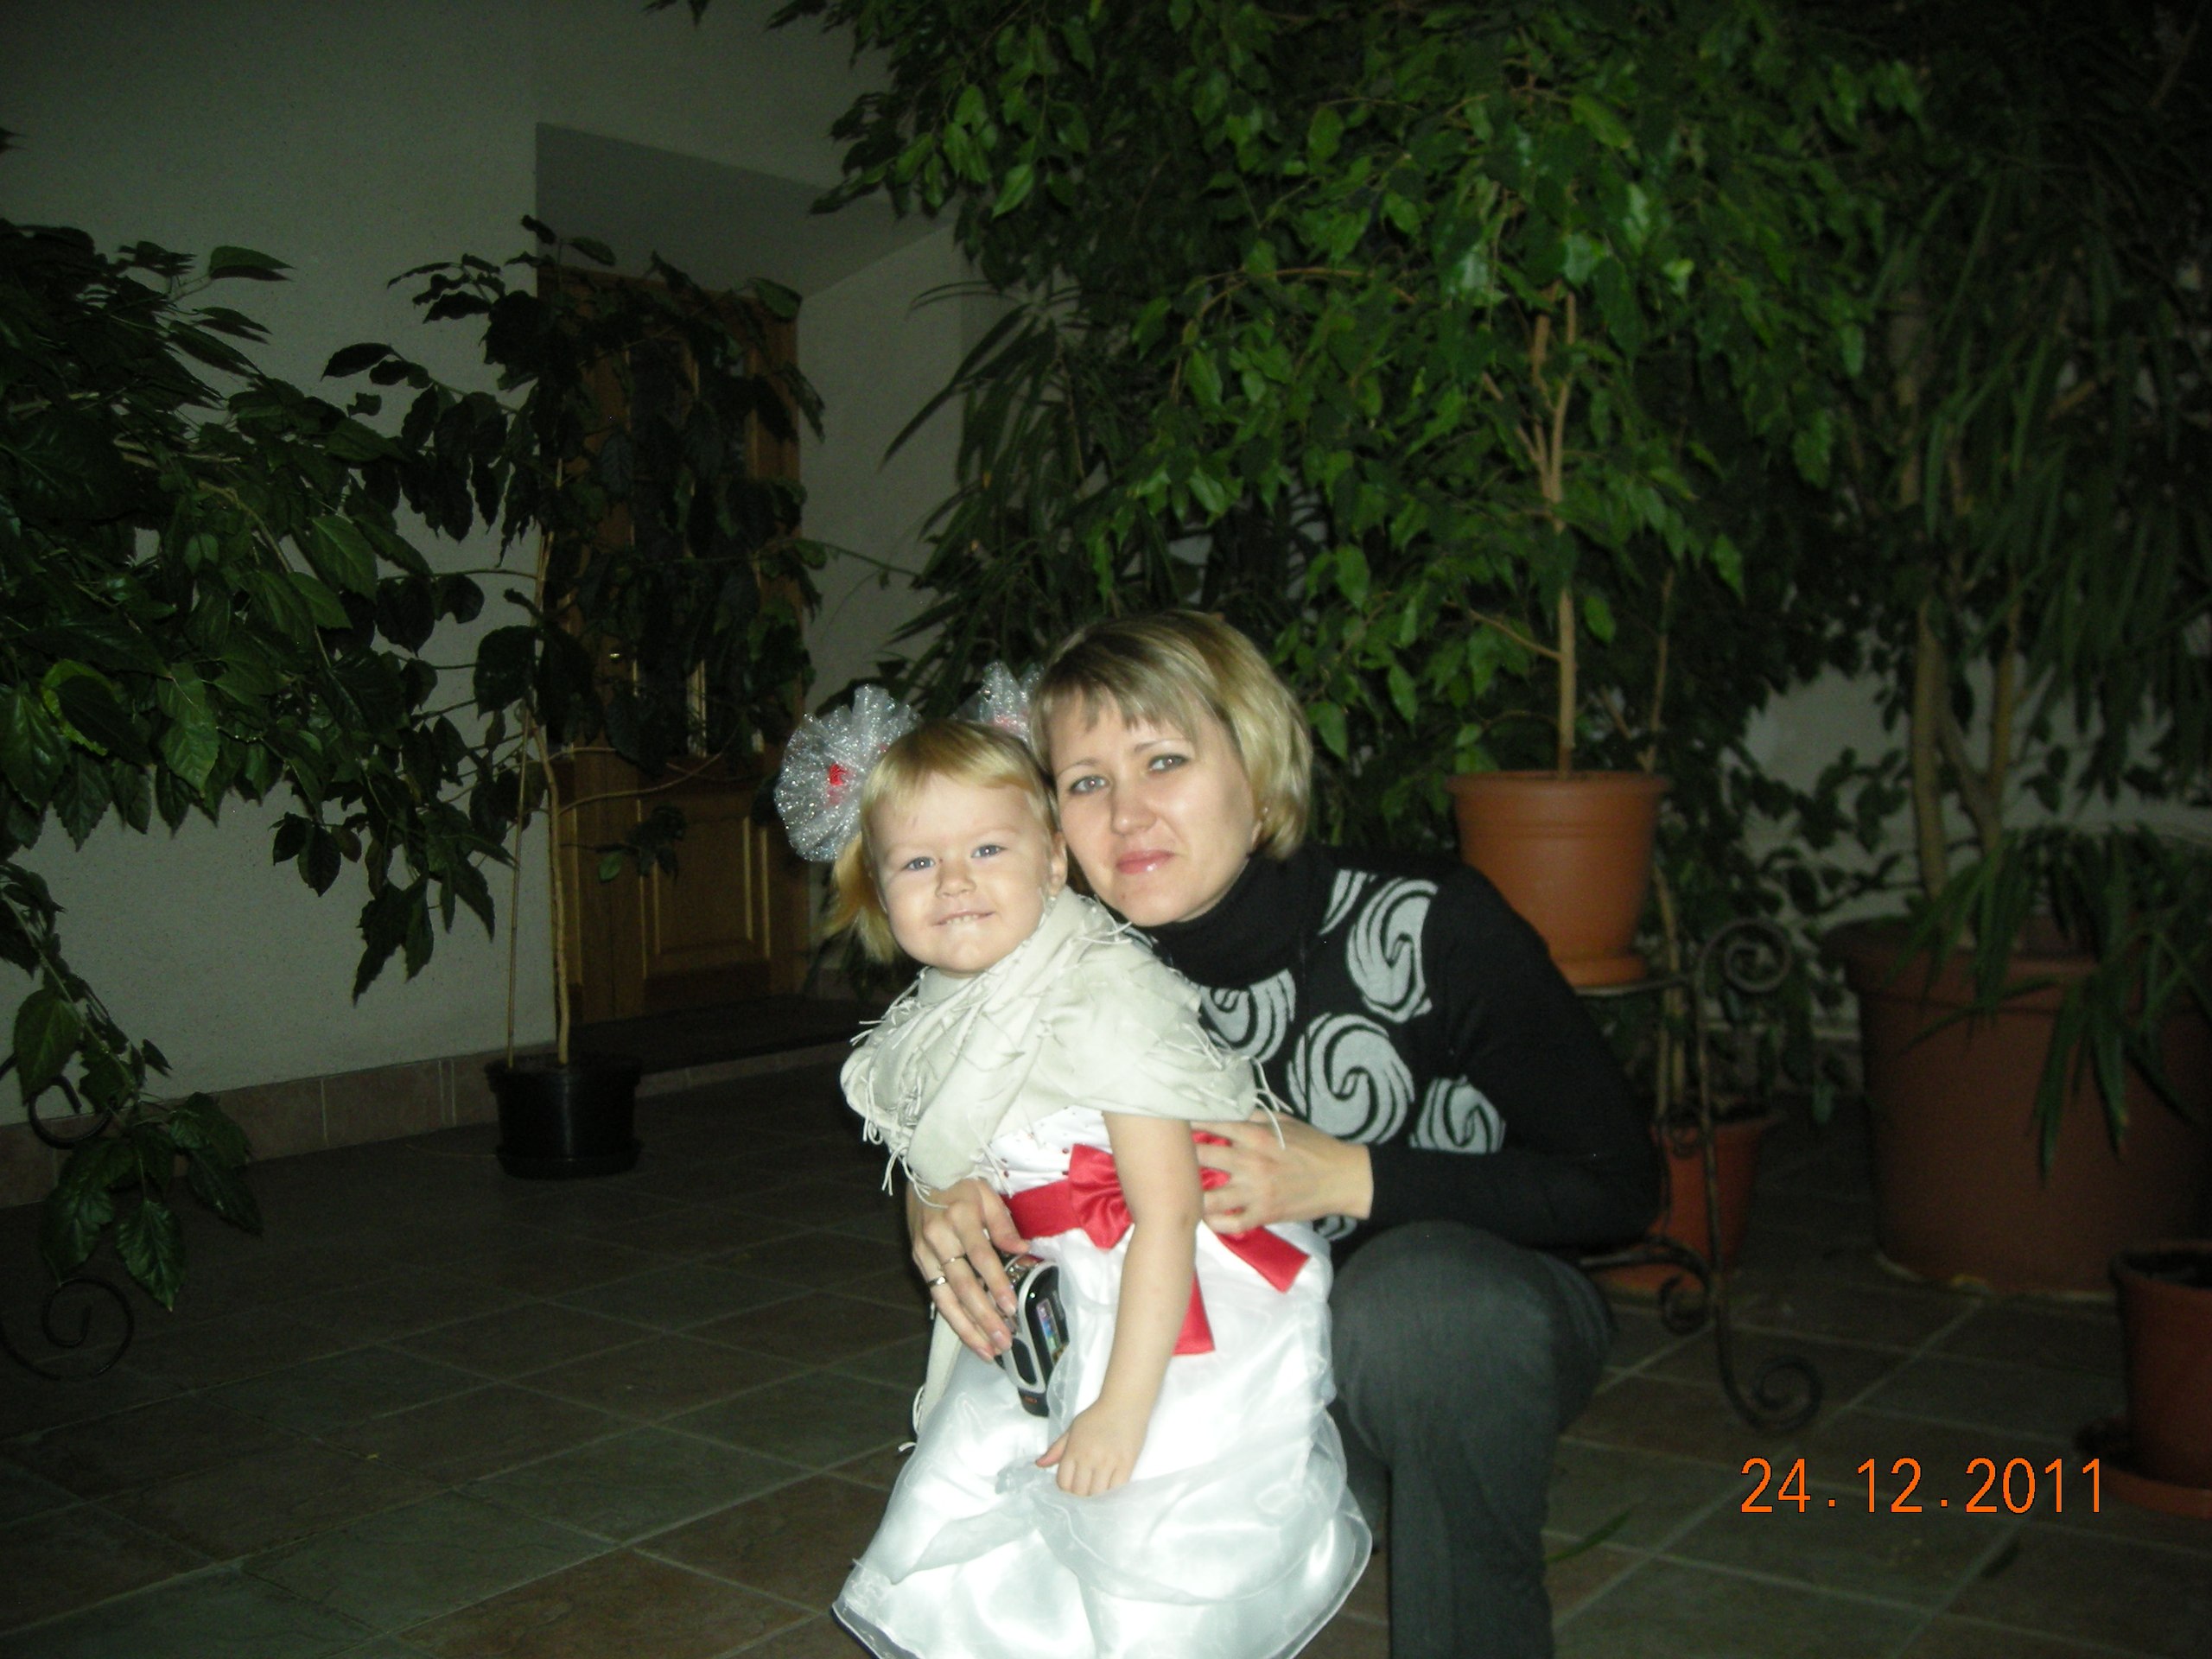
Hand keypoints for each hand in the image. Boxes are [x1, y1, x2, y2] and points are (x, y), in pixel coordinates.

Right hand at [906, 1177, 1026, 1359]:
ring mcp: (924, 1253)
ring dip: (966, 1327)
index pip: (980, 1256)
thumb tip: (1022, 1248)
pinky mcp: (918, 1262)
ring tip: (987, 1351)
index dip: (995, 1283)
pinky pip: (936, 1296)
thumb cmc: (961, 1185)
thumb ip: (1002, 1223)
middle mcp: (939, 1238)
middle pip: (962, 1284)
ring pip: (945, 1298)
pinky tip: (968, 1335)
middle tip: (1003, 1341)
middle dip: (983, 1316)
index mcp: (960, 1216)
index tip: (1011, 1307)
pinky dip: (952, 1318)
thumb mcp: (986, 1193)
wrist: (922, 1174)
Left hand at [1037, 1399, 1147, 1494]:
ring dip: (1096, 1497)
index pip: (1063, 1482)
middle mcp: (1089, 1458)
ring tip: (1097, 1491)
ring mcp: (1108, 1463)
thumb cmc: (1097, 1416)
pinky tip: (1110, 1489)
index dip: (1066, 1488)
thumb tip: (1039, 1464)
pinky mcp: (1126, 1465)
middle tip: (1085, 1490)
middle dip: (1080, 1495)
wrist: (1125, 1403)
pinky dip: (1112, 1494)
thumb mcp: (1073, 1429)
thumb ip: (1057, 1449)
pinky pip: (1116, 1490)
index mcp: (1073, 1450)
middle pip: (1080, 1492)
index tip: (1072, 1486)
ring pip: (1097, 1494)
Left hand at [1193, 1113, 1372, 1230]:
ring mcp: (1255, 1192)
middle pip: (1200, 1157)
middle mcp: (1250, 1162)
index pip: (1211, 1124)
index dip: (1189, 1123)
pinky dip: (1215, 1223)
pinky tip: (1209, 1216)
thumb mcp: (1287, 1122)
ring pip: (1207, 1198)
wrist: (1342, 1178)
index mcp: (1256, 1135)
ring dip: (1192, 1195)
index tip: (1175, 1125)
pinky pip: (1229, 1224)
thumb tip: (1229, 1110)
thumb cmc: (1315, 1146)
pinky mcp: (1263, 1215)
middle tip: (1173, 1158)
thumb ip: (1256, 1116)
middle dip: (1182, 1156)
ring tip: (1185, 1192)